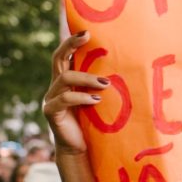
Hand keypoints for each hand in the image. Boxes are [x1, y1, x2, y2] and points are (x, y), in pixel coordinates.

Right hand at [42, 31, 108, 156]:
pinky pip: (64, 99)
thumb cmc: (93, 123)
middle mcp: (56, 85)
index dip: (72, 41)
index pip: (65, 54)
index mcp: (66, 80)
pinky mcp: (51, 112)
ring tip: (105, 83)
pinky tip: (96, 101)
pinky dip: (81, 98)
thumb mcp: (99, 99)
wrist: (80, 149)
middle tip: (87, 36)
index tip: (87, 31)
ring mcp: (51, 98)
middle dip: (71, 44)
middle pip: (58, 58)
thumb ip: (102, 85)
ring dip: (87, 78)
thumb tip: (129, 67)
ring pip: (65, 78)